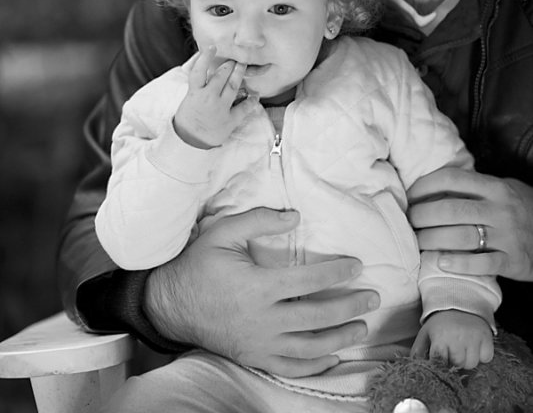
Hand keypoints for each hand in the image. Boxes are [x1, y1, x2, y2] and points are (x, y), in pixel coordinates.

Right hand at [143, 207, 379, 376]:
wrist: (170, 304)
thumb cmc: (199, 264)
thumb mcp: (224, 232)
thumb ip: (260, 220)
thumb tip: (295, 216)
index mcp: (257, 287)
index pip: (308, 281)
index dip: (336, 273)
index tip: (356, 266)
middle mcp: (262, 319)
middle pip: (316, 318)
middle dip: (349, 308)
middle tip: (373, 298)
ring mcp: (258, 343)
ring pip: (309, 347)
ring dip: (340, 338)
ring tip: (361, 327)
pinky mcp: (253, 357)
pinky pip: (289, 368)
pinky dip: (314, 366)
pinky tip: (332, 357)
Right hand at [174, 46, 257, 147]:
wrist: (190, 142)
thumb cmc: (188, 118)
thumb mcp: (188, 98)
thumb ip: (198, 85)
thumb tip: (206, 70)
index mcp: (195, 93)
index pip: (199, 71)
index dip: (205, 57)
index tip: (212, 47)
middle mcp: (208, 98)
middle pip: (221, 76)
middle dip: (229, 65)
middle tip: (235, 58)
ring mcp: (220, 109)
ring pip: (233, 86)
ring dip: (239, 74)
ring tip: (243, 66)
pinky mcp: (229, 120)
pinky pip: (243, 108)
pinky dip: (251, 101)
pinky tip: (255, 95)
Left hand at [407, 167, 532, 280]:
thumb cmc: (519, 208)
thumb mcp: (502, 189)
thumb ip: (473, 186)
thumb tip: (429, 185)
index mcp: (495, 187)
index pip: (452, 179)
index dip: (425, 186)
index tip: (410, 195)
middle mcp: (501, 209)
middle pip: (452, 209)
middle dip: (423, 215)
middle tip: (409, 221)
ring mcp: (508, 236)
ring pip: (463, 237)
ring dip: (433, 240)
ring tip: (417, 242)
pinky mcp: (514, 261)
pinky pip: (484, 263)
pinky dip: (460, 264)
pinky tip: (441, 262)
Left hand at [410, 310, 493, 368]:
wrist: (459, 302)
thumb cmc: (441, 323)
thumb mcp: (426, 333)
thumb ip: (418, 351)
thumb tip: (414, 367)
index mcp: (440, 337)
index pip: (441, 362)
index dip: (442, 364)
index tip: (442, 360)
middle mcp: (458, 337)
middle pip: (458, 365)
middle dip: (455, 361)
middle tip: (453, 349)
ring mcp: (474, 338)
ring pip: (472, 364)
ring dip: (468, 359)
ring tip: (463, 345)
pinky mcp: (487, 337)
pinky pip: (486, 357)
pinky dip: (482, 354)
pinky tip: (474, 344)